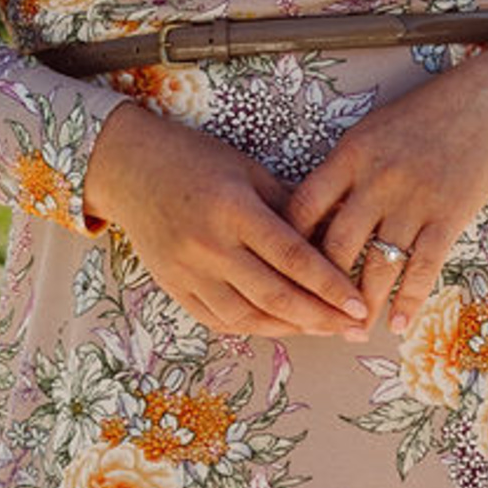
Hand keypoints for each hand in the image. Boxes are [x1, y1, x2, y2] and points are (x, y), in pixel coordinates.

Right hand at [82, 101, 369, 339]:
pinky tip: (281, 326)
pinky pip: (220, 320)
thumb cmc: (193, 159)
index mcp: (233, 209)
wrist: (128, 167)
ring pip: (249, 317)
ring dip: (292, 328)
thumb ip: (289, 204)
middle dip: (322, 317)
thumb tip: (337, 230)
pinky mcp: (173, 286)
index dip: (330, 286)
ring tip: (325, 329)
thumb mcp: (246, 169)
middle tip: (354, 327)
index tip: (360, 303)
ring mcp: (188, 271)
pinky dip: (254, 328)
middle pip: (276, 296)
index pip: (293, 258)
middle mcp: (210, 246)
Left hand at [285, 42, 487, 341]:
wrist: (485, 106)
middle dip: (322, 288)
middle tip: (313, 318)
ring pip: (378, 266)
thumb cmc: (421, 117)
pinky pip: (422, 270)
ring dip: (363, 306)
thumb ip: (342, 170)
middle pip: (337, 245)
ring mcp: (414, 201)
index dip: (290, 242)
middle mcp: (377, 180)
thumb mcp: (371, 131)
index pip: (305, 206)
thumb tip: (310, 216)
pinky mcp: (448, 218)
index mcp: (350, 155)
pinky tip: (397, 324)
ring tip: (352, 332)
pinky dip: (409, 302)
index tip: (281, 269)